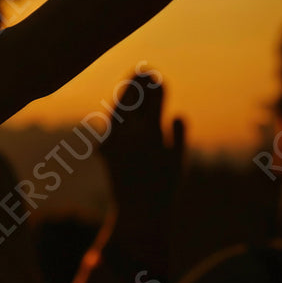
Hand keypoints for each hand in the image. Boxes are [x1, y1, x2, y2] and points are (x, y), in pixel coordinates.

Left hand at [99, 71, 183, 221]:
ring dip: (124, 92)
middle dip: (137, 83)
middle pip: (132, 99)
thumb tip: (177, 113)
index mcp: (150, 133)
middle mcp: (128, 133)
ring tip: (130, 81)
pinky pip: (109, 123)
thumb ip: (177, 134)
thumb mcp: (177, 160)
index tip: (158, 77)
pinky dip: (115, 111)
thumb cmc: (165, 187)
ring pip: (117, 108)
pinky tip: (119, 104)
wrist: (138, 212)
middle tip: (143, 70)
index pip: (153, 101)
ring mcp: (113, 139)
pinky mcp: (104, 148)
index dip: (156, 87)